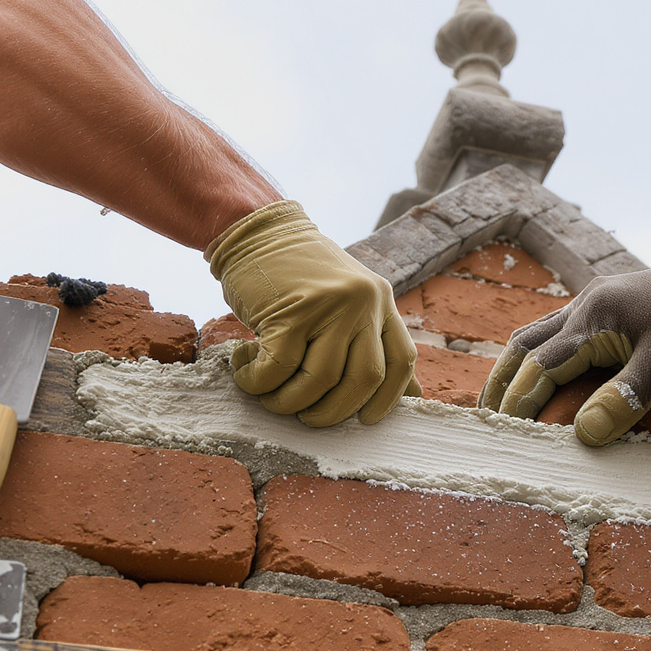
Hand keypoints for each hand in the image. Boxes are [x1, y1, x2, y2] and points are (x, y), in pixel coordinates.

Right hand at [206, 201, 420, 425]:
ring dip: (288, 402)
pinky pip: (278, 368)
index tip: (367, 420)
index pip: (403, 360)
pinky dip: (257, 382)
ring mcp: (329, 304)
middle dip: (333, 412)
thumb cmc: (294, 277)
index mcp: (381, 301)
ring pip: (320, 381)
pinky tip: (245, 369)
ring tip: (268, 395)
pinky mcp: (291, 309)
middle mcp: (363, 302)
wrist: (254, 230)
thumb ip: (368, 341)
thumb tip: (405, 396)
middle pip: (365, 379)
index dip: (388, 399)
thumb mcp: (343, 302)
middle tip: (306, 417)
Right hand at [478, 241, 650, 444]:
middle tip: (485, 418)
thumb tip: (583, 435)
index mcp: (593, 317)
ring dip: (519, 368)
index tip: (504, 433)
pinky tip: (548, 378)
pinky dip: (544, 359)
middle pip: (525, 346)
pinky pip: (563, 335)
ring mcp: (600, 306)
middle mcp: (587, 306)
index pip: (541, 366)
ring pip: (539, 336)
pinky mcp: (615, 311)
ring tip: (504, 401)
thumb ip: (624, 398)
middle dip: (503, 382)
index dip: (520, 401)